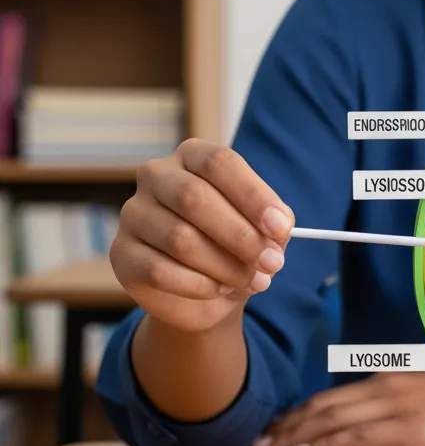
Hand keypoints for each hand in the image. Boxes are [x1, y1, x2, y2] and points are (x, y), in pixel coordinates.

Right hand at [110, 138, 293, 333]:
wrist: (206, 290)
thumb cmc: (236, 244)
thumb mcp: (262, 229)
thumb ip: (271, 223)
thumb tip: (277, 229)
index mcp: (193, 155)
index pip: (219, 163)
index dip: (253, 195)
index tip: (280, 226)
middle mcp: (157, 176)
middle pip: (194, 198)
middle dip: (241, 236)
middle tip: (272, 262)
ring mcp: (134, 213)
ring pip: (179, 239)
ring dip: (224, 266)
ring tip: (254, 281)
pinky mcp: (122, 253)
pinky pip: (159, 270)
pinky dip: (198, 285)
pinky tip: (220, 289)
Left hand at [252, 373, 424, 445]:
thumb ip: (396, 404)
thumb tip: (368, 419)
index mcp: (391, 379)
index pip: (333, 396)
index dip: (301, 411)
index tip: (277, 427)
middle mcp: (387, 388)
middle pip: (324, 405)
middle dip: (288, 424)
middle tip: (259, 442)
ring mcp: (397, 407)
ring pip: (332, 419)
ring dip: (296, 436)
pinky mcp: (410, 429)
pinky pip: (357, 437)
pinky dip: (326, 445)